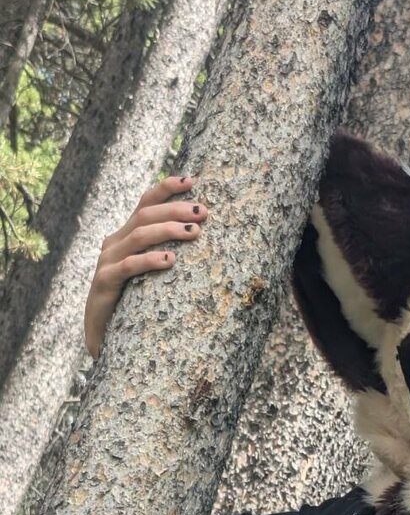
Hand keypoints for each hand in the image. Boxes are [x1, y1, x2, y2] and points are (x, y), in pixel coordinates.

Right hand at [84, 176, 207, 359]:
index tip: (191, 180)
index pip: (145, 203)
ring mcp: (107, 261)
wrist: (101, 334)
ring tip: (194, 232)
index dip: (166, 189)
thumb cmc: (134, 302)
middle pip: (146, 215)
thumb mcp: (151, 273)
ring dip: (169, 231)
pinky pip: (129, 267)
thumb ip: (166, 252)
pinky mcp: (104, 283)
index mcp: (126, 236)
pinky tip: (169, 261)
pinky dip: (150, 261)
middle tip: (203, 212)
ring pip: (139, 236)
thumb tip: (203, 238)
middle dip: (176, 210)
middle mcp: (115, 243)